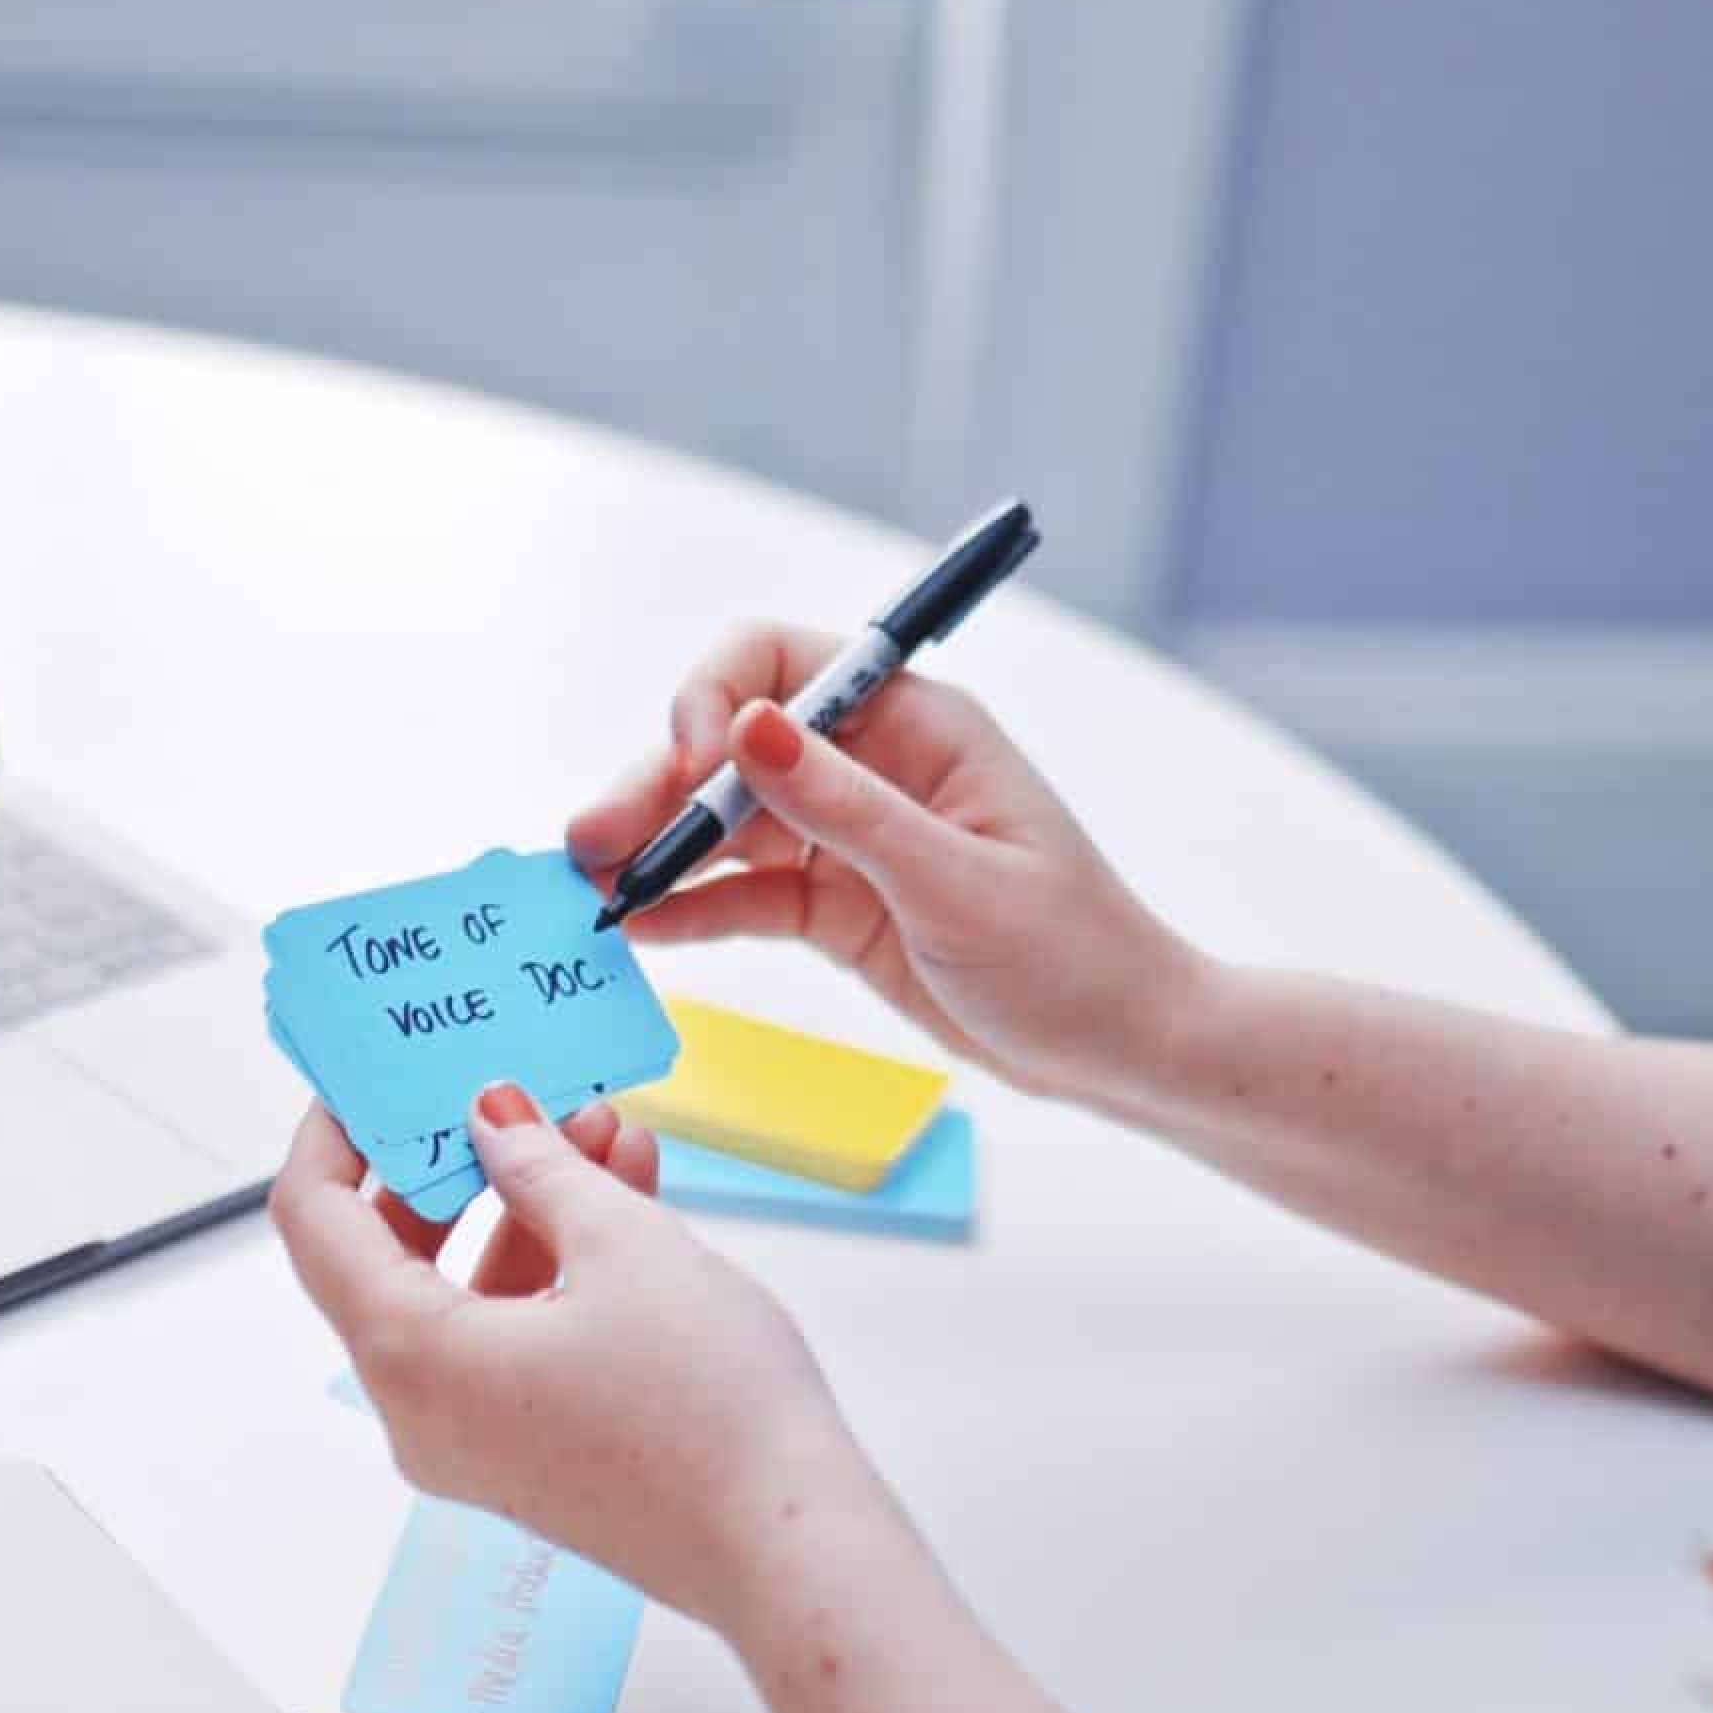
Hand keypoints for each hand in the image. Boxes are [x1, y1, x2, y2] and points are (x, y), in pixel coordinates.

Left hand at [272, 1088, 889, 1631]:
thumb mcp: (623, 1245)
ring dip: (525, 1206)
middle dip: (457, 1163)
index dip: (337, 1135)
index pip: (317, 1222)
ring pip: (465, 1295)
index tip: (375, 1075)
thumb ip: (540, 1166)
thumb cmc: (708, 1411)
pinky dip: (553, 1268)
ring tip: (603, 1129)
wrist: (787, 1546)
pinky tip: (624, 1197)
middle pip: (389, 1259)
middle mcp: (422, 1413)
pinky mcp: (530, 1456)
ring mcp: (476, 1444)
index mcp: (413, 1359)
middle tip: (503, 1091)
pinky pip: (511, 1340)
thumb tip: (491, 1119)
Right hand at [566, 620, 1205, 1104]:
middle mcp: (872, 767)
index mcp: (916, 725)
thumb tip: (750, 729)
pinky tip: (637, 925)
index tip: (691, 766)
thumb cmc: (1072, 955)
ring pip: (726, 822)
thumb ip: (847, 809)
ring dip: (658, 847)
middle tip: (592, 841)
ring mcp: (848, 837)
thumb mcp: (957, 882)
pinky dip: (689, 906)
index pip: (784, 665)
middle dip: (660, 784)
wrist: (1120, 1047)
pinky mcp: (836, 906)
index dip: (719, 699)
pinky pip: (745, 893)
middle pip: (734, 746)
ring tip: (591, 885)